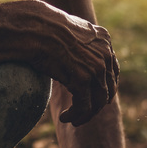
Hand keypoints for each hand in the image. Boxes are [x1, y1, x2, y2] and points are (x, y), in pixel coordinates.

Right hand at [27, 3, 118, 125]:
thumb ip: (81, 43)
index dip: (104, 87)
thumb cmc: (44, 28)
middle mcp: (105, 54)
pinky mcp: (83, 80)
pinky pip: (84, 107)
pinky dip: (76, 116)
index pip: (112, 71)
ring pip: (98, 101)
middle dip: (96, 104)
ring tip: (73, 119)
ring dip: (86, 114)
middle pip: (107, 88)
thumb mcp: (70, 30)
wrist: (35, 28)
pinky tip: (64, 118)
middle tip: (83, 113)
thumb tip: (76, 52)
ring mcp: (96, 68)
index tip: (93, 97)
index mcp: (104, 41)